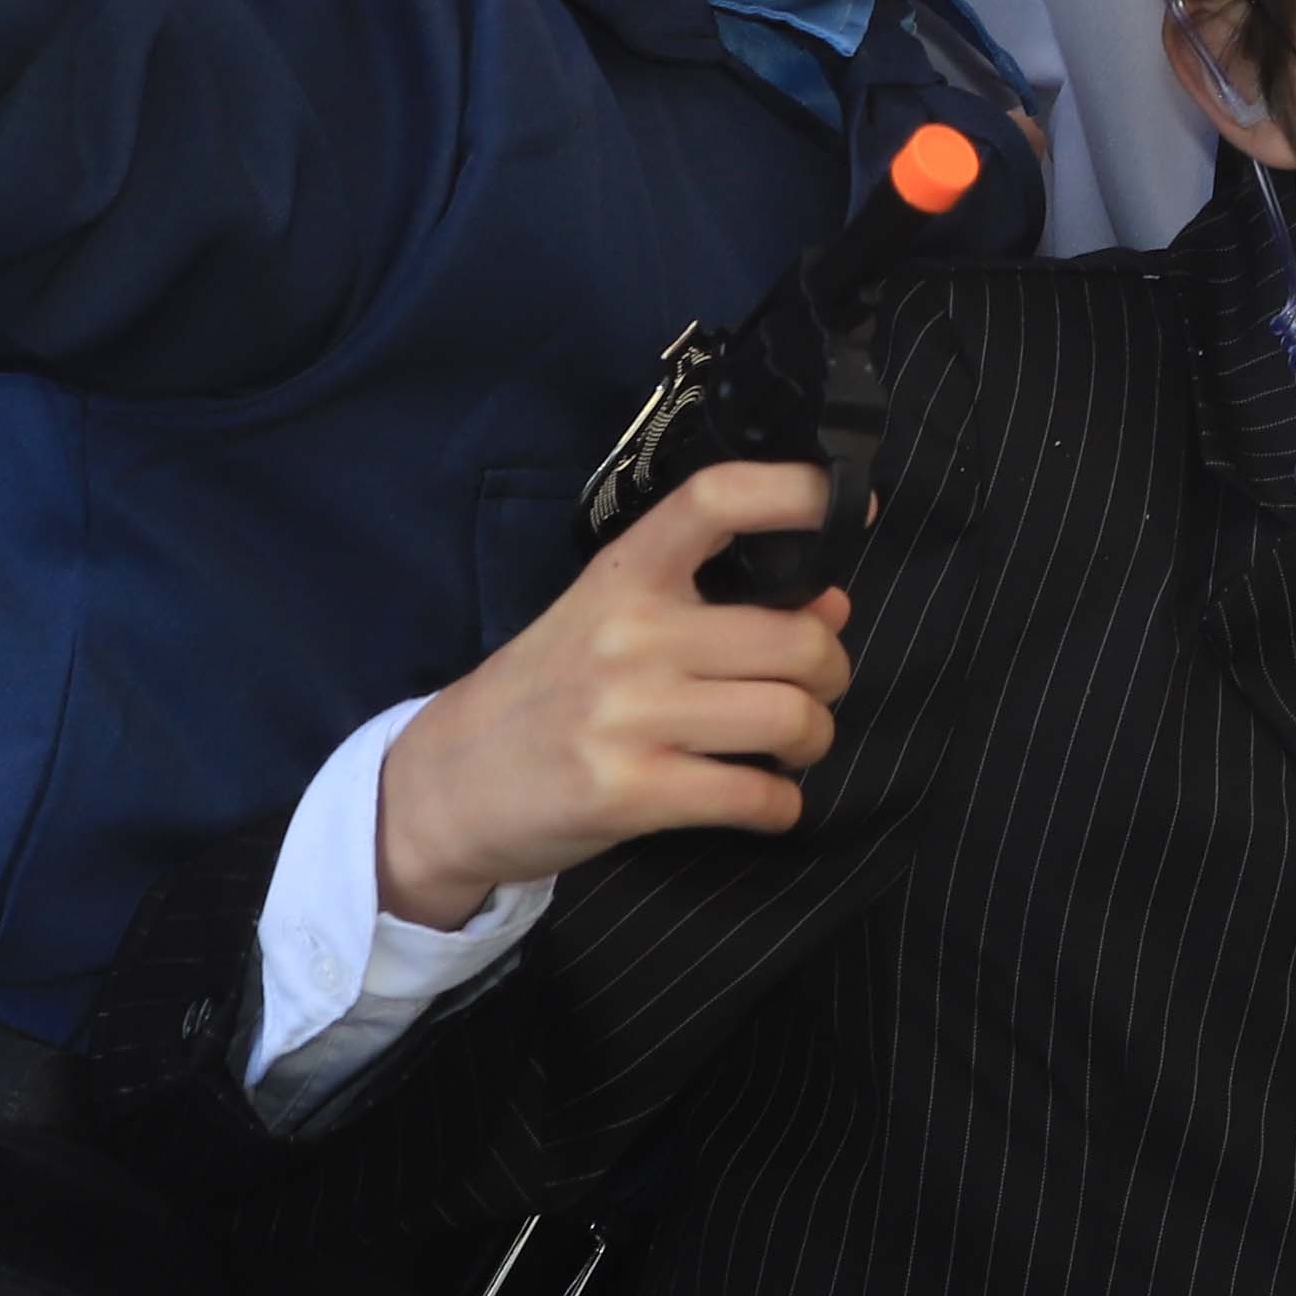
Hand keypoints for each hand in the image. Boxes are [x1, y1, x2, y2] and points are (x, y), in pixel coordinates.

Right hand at [374, 461, 850, 927]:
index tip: (849, 506)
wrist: (446, 784)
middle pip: (795, 638)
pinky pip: (755, 796)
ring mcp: (628, 714)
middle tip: (815, 689)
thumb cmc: (546, 692)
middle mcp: (630, 633)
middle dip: (832, 671)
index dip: (798, 491)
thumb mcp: (610, 621)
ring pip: (790, 717)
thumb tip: (832, 603)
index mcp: (624, 572)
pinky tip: (764, 800)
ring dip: (815, 738)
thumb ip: (711, 604)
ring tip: (793, 746)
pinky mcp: (629, 792)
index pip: (716, 499)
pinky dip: (780, 805)